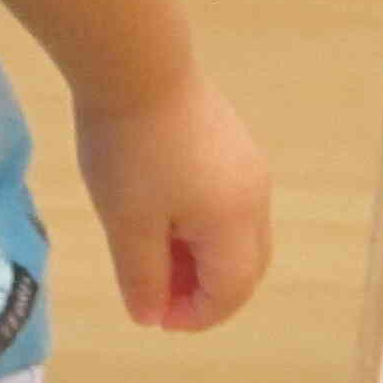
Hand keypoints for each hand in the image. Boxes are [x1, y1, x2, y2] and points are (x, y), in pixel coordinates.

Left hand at [73, 71, 272, 333]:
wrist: (136, 66)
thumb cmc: (130, 152)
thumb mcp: (127, 223)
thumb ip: (142, 277)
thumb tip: (151, 317)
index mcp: (235, 223)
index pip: (231, 291)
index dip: (195, 315)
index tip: (153, 316)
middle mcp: (256, 197)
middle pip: (246, 266)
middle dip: (205, 290)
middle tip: (155, 293)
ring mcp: (249, 166)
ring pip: (238, 234)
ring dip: (201, 257)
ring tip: (151, 255)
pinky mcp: (232, 143)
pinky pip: (228, 204)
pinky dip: (201, 227)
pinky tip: (160, 215)